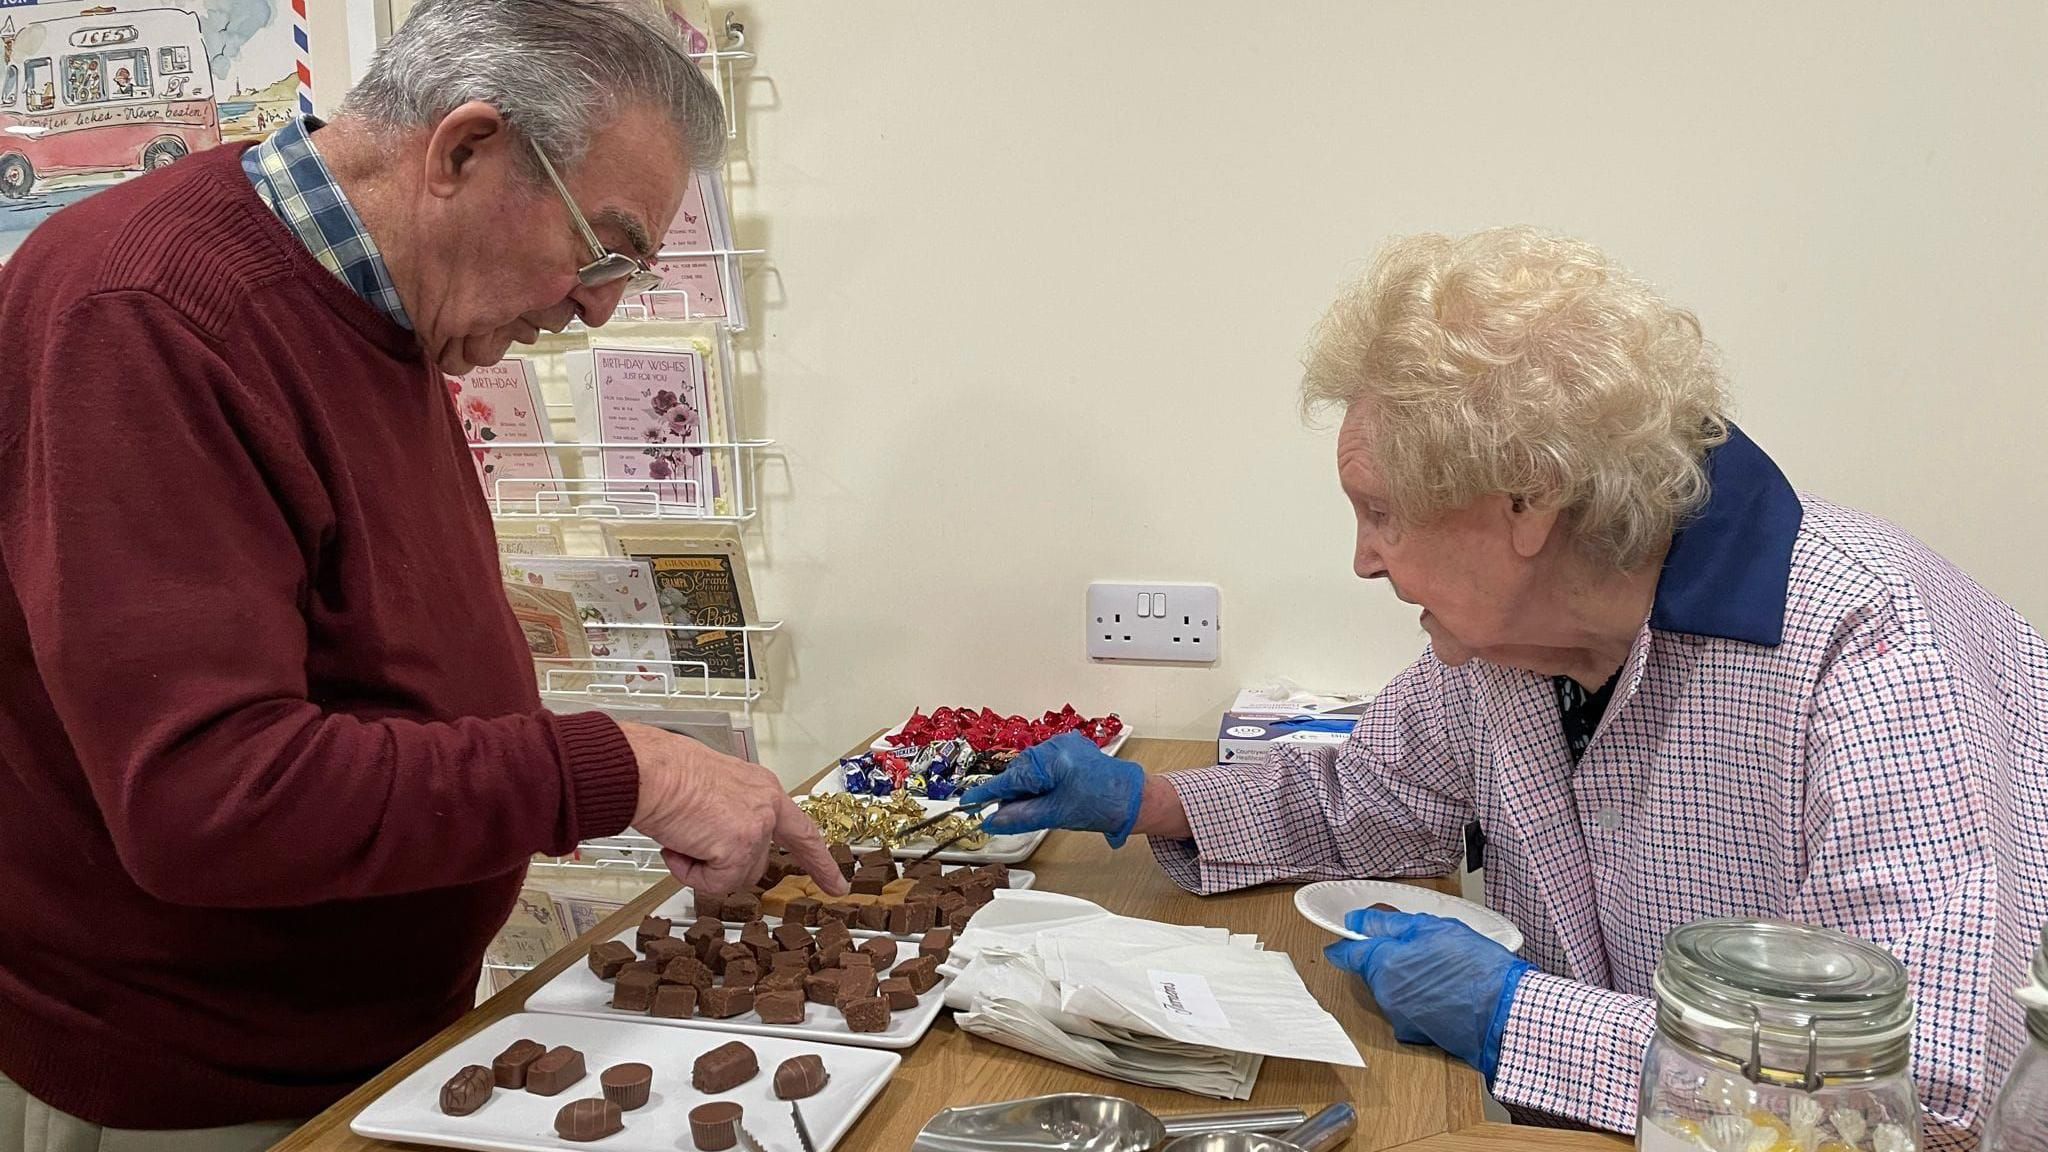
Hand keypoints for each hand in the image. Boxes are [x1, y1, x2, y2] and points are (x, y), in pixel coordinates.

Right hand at [619, 722, 848, 898]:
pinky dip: (690, 873)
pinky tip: (677, 846)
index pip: (802, 830)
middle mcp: (766, 806)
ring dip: (701, 867)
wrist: (646, 771)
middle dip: (723, 865)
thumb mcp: (712, 787)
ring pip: (735, 876)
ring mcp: (756, 827)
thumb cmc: (665, 771)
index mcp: (761, 789)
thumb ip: (728, 812)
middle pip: (756, 863)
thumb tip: (716, 835)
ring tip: (680, 836)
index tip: (836, 883)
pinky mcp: (738, 847)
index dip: (819, 861)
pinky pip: (714, 883)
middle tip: (690, 847)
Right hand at [958, 731, 1145, 846]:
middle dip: (1012, 794)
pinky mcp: (1072, 751)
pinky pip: (1045, 766)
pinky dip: (1040, 782)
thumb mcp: (1055, 815)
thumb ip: (1020, 817)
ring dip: (1027, 789)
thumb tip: (993, 821)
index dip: (986, 793)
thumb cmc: (1103, 805)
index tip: (967, 802)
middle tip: (1007, 816)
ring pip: (1031, 770)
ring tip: (1039, 807)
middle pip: (1018, 772)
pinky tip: (1047, 797)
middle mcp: (1056, 745)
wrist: (1135, 800)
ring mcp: (1065, 745)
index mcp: (1051, 757)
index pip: (1009, 778)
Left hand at [1322, 908, 1532, 1079]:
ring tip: (1441, 968)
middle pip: (1372, 971)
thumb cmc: (1476, 968)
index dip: (1347, 940)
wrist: (1506, 1014)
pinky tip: (1446, 990)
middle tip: (1421, 945)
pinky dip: (1420, 999)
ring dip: (1406, 978)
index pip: (1346, 954)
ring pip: (1392, 989)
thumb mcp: (1431, 928)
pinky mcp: (1418, 1034)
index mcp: (1383, 965)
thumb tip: (1356, 921)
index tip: (1351, 934)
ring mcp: (1400, 1018)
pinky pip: (1409, 1009)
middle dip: (1389, 957)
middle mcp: (1385, 996)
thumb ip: (1387, 924)